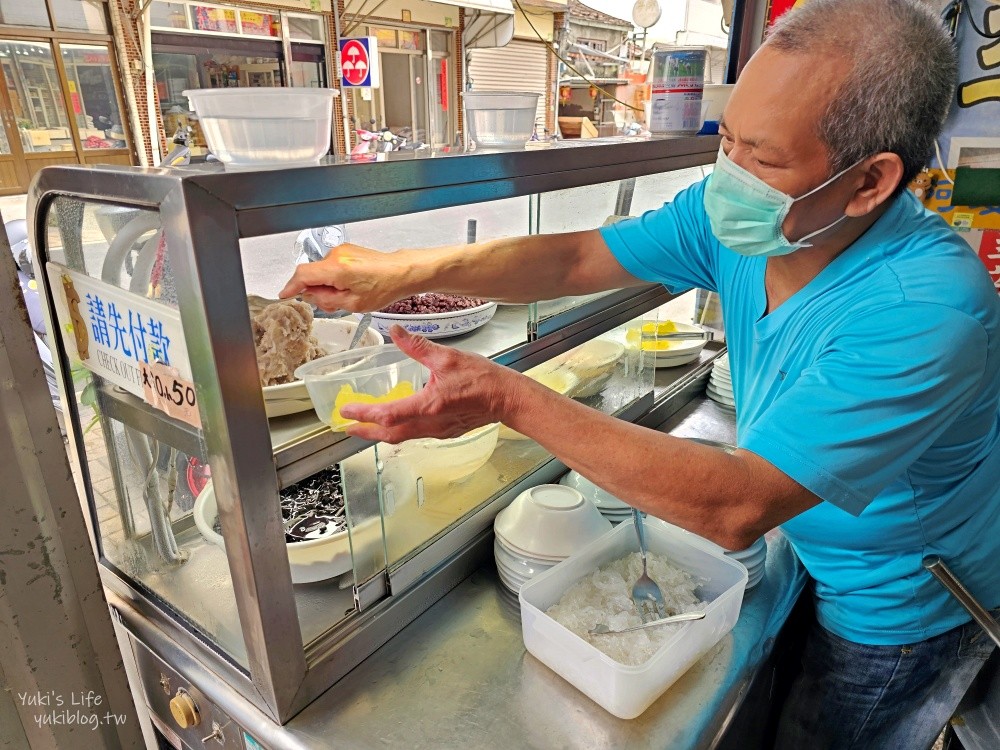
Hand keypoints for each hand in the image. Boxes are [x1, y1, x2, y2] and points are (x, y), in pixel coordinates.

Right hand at [279, 244, 417, 311]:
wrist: (402, 272)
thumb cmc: (385, 287)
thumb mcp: (353, 303)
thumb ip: (326, 300)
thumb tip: (309, 296)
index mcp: (336, 268)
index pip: (302, 275)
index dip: (291, 286)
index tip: (284, 296)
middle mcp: (337, 255)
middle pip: (312, 273)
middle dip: (315, 290)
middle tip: (331, 303)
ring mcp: (342, 251)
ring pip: (322, 270)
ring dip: (327, 284)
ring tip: (348, 295)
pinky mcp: (347, 251)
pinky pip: (331, 266)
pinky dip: (334, 278)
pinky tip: (350, 286)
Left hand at [341, 326, 519, 443]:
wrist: (507, 398)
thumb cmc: (483, 379)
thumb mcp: (447, 357)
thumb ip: (418, 346)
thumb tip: (396, 332)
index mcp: (428, 405)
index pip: (387, 414)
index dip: (364, 413)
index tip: (346, 410)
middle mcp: (430, 423)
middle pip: (389, 434)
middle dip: (365, 431)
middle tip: (346, 426)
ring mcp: (438, 431)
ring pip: (401, 438)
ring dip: (380, 434)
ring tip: (365, 426)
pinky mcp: (445, 433)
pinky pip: (415, 436)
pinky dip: (399, 432)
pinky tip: (396, 424)